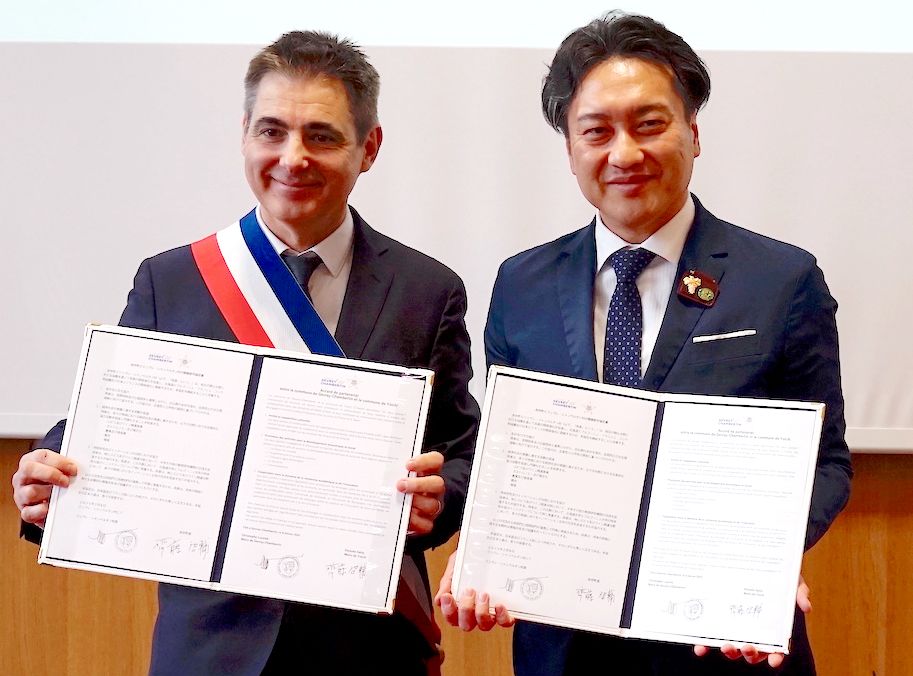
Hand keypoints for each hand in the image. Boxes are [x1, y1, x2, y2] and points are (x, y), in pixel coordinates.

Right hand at [12, 448, 77, 527]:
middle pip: (29, 469)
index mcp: (31, 462)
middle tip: (67, 481)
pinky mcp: (24, 511)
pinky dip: (41, 511)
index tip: (74, 469)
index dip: (59, 461)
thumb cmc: (57, 481)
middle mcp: (22, 477)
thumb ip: (68, 467)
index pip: (41, 456)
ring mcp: (20, 495)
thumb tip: (87, 466)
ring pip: (30, 492)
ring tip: (62, 495)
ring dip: (48, 493)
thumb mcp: (61, 471)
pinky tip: (51, 508)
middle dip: (51, 474)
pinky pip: (28, 512)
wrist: (49, 503)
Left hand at [397, 451, 444, 534]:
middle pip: (437, 483)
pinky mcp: (428, 522)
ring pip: (433, 505)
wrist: (408, 507)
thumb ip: (395, 469)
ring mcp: (433, 505)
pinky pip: (425, 525)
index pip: (436, 460)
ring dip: (415, 503)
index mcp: (430, 471)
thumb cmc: (401, 485)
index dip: (424, 461)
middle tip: (400, 485)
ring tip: (399, 502)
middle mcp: (435, 488)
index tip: (408, 464)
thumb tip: (380, 467)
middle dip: (419, 484)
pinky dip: (413, 522)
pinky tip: (402, 518)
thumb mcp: (401, 474)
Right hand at [434, 551, 514, 630]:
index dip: (448, 611)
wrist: (487, 550)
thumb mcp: (454, 567)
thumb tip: (440, 599)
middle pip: (466, 625)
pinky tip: (499, 605)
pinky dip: (501, 617)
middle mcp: (474, 614)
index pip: (451, 617)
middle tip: (469, 591)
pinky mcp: (505, 612)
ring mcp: (490, 614)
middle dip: (466, 610)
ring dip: (482, 612)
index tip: (447, 596)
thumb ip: (447, 582)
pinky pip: (504, 622)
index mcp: (459, 605)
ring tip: (484, 594)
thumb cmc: (469, 562)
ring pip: (484, 625)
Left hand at [693, 576, 810, 666]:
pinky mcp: (719, 621)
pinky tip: (700, 648)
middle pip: (753, 651)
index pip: (777, 647)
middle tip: (746, 647)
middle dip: (750, 653)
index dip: (776, 656)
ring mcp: (736, 628)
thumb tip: (806, 606)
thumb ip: (799, 593)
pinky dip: (705, 645)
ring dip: (730, 651)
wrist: (755, 558)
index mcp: (773, 627)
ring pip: (734, 648)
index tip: (774, 660)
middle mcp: (754, 631)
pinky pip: (711, 637)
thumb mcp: (791, 581)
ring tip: (726, 646)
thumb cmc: (776, 575)